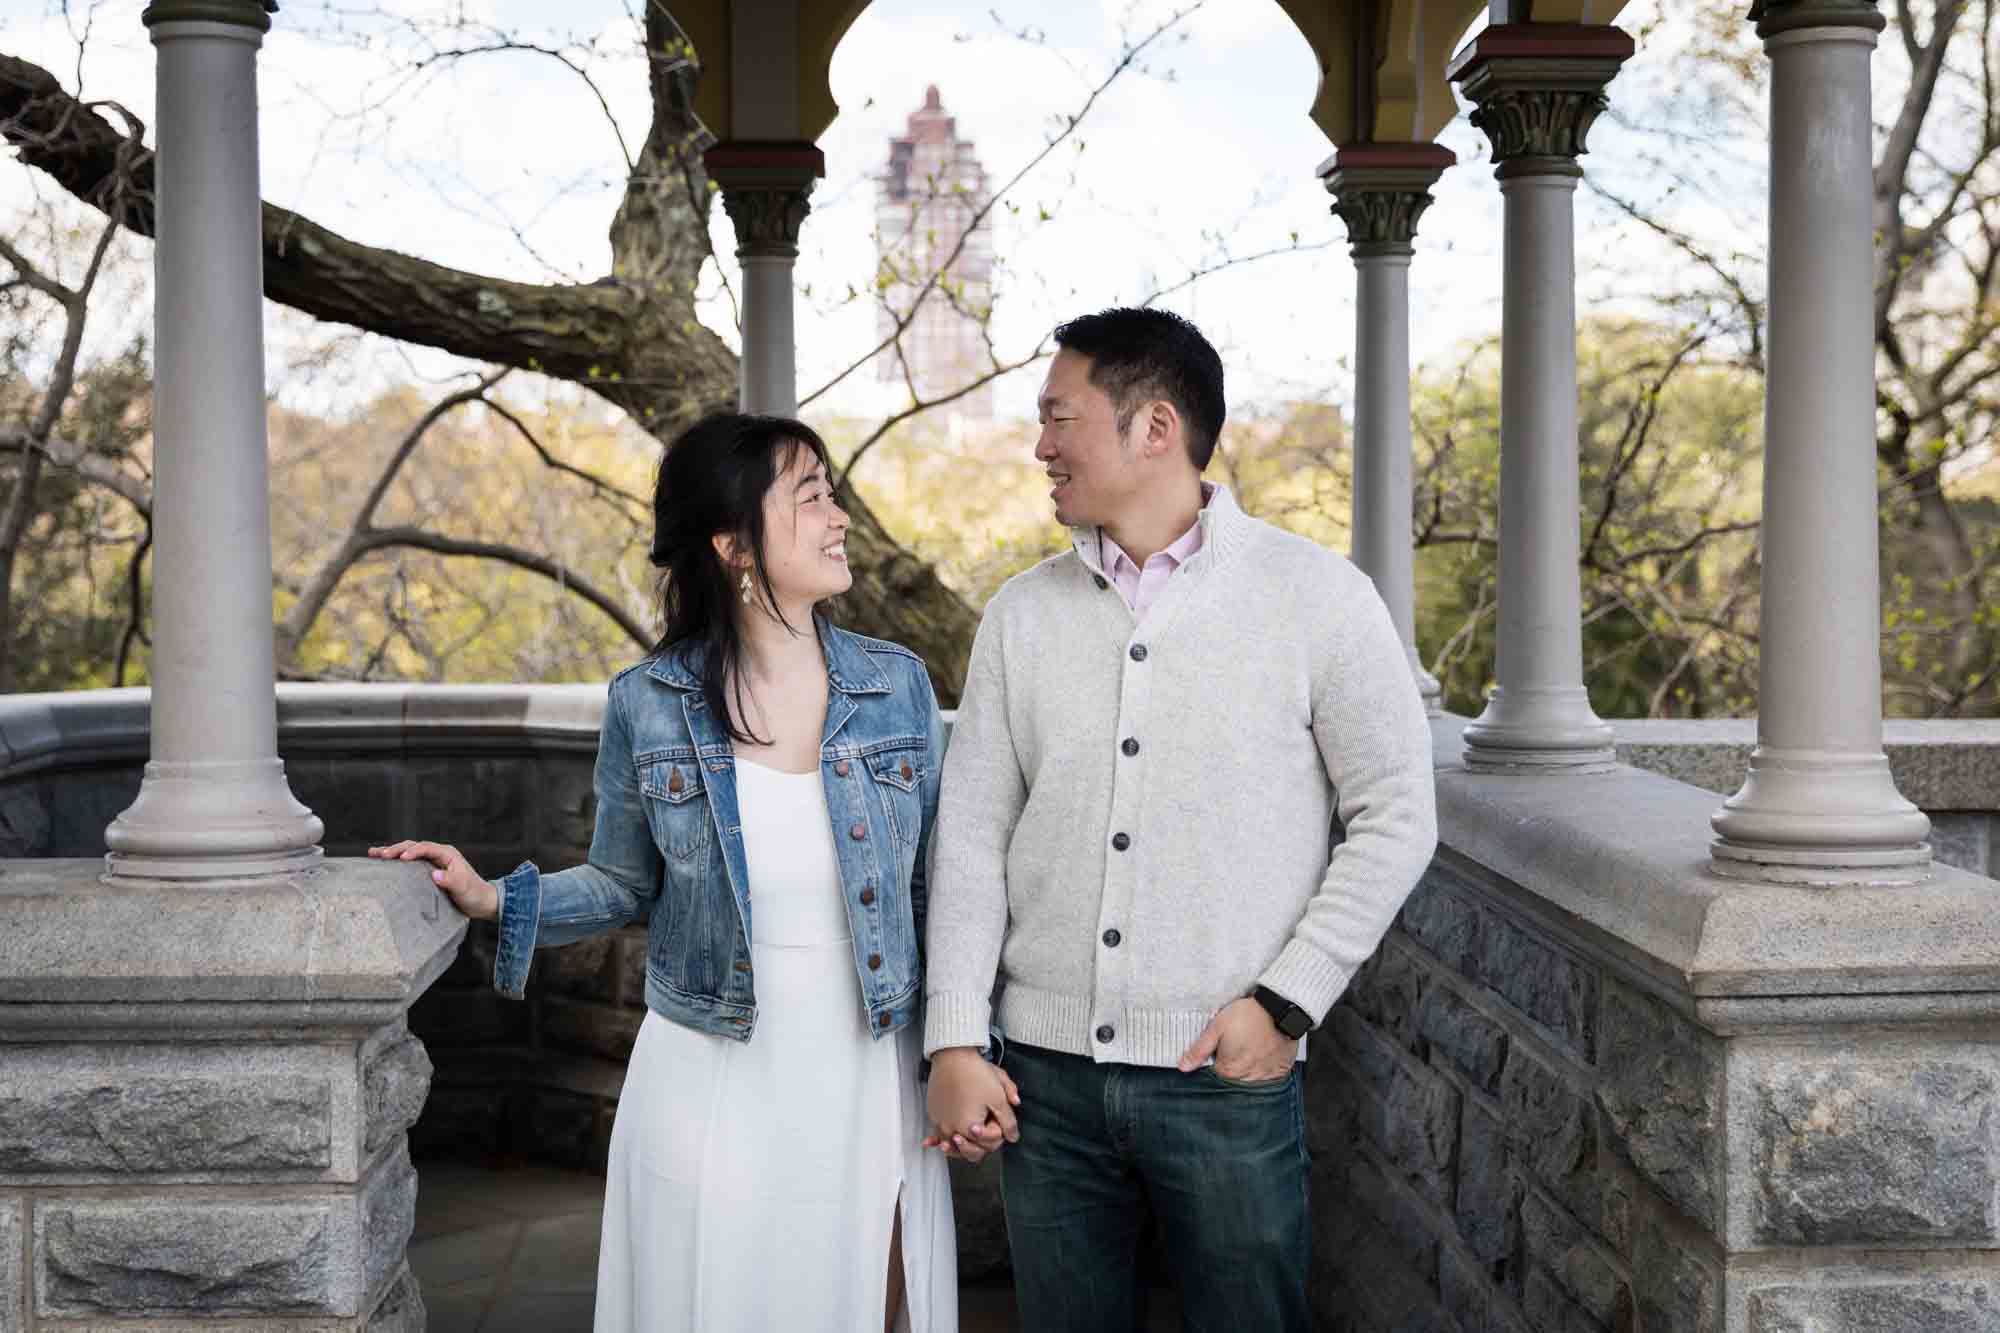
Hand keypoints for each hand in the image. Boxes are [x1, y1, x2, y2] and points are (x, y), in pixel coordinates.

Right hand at [368, 839, 498, 921]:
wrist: (482, 902)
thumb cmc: (474, 894)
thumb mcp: (464, 888)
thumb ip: (451, 880)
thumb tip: (435, 874)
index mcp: (447, 854)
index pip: (425, 848)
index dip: (412, 851)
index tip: (400, 858)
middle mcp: (439, 854)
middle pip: (414, 847)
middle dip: (396, 849)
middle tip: (379, 854)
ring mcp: (433, 862)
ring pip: (410, 853)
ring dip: (393, 853)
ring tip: (373, 854)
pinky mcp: (429, 871)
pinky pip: (410, 863)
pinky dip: (397, 862)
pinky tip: (384, 864)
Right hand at [923, 1047, 1020, 1163]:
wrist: (952, 1056)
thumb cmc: (975, 1074)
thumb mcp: (999, 1097)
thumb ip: (1009, 1121)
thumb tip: (1013, 1136)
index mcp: (969, 1128)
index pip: (989, 1144)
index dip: (997, 1132)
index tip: (996, 1118)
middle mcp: (951, 1130)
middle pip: (971, 1151)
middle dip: (981, 1143)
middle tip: (985, 1129)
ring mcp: (940, 1123)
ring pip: (952, 1146)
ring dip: (958, 1147)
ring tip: (960, 1143)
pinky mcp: (933, 1114)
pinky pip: (938, 1132)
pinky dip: (937, 1138)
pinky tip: (930, 1143)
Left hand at [1178, 997, 1297, 1082]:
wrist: (1279, 1008)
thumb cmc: (1248, 1015)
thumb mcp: (1216, 1027)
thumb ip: (1199, 1049)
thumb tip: (1183, 1066)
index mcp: (1228, 1069)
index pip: (1215, 1073)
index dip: (1215, 1058)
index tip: (1221, 1047)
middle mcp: (1246, 1077)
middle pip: (1233, 1076)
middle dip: (1232, 1062)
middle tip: (1238, 1042)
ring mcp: (1265, 1076)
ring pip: (1250, 1076)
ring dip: (1248, 1065)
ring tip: (1251, 1044)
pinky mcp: (1280, 1071)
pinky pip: (1268, 1075)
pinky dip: (1264, 1065)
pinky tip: (1263, 1050)